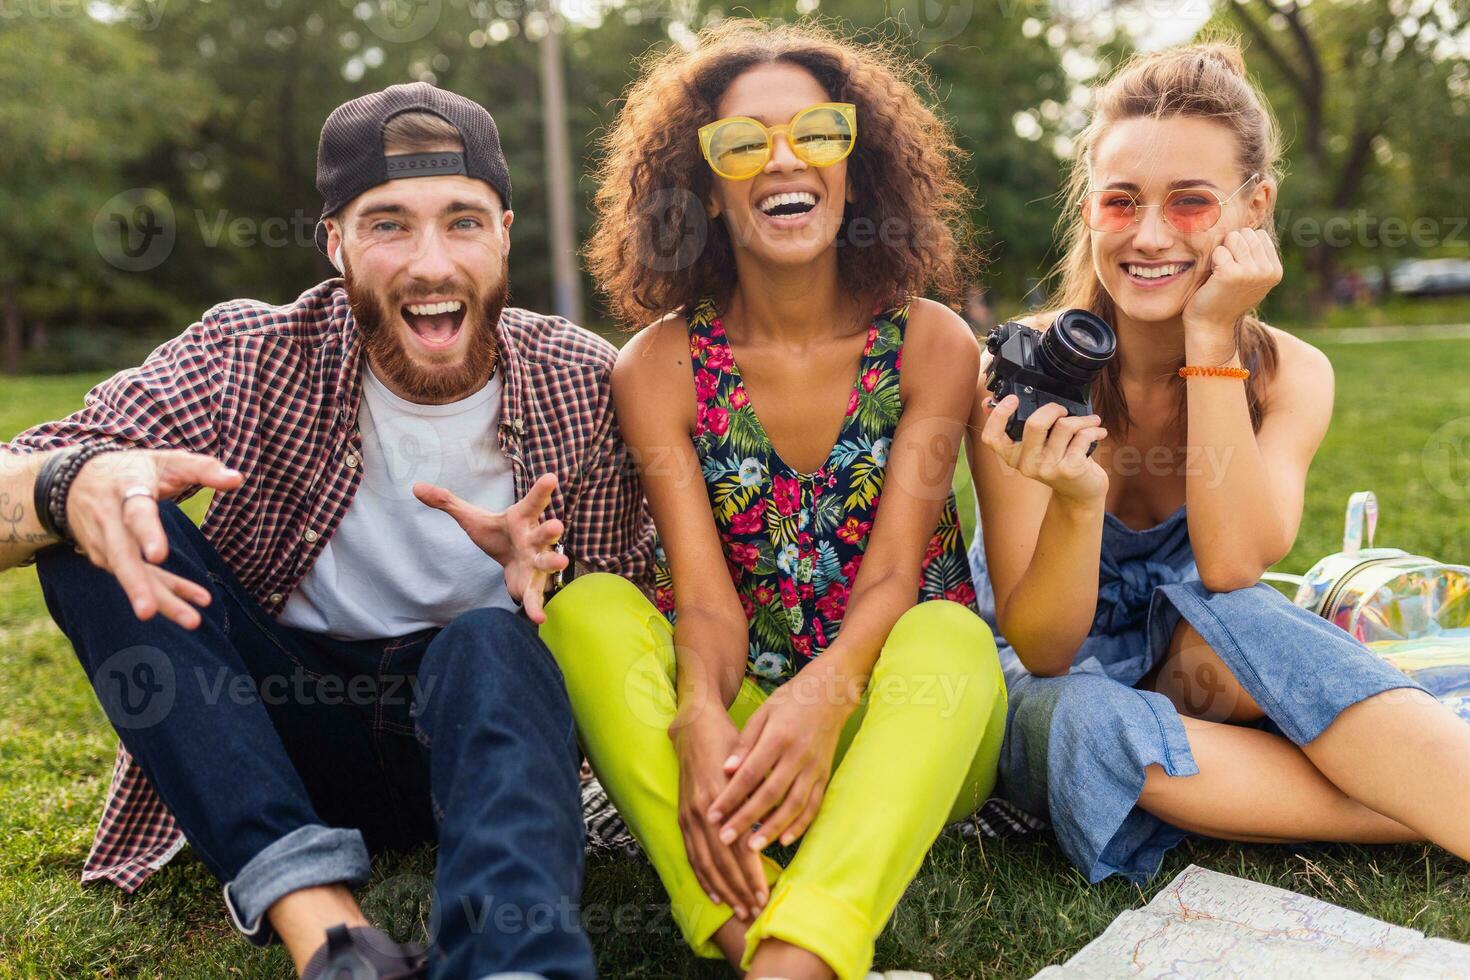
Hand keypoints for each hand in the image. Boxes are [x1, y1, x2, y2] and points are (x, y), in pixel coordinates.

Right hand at [66, 449, 244, 628]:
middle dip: (136, 584)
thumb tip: (238, 478)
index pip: (136, 514)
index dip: (146, 534)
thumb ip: (202, 468)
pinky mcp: (108, 559)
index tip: (157, 556)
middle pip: (121, 556)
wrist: (73, 479)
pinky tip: (196, 605)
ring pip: (130, 575)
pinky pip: (140, 578)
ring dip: (160, 599)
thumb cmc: (132, 469)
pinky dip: (167, 593)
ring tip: (192, 621)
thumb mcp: (165, 460)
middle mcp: (109, 521)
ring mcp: (105, 544)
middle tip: (148, 612)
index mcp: (126, 490)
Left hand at [413, 473, 568, 623]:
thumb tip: (415, 487)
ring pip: (546, 561)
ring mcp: (536, 562)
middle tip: (556, 525)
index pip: (531, 503)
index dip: (541, 490)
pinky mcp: (531, 584)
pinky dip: (536, 606)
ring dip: (553, 562)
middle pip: (544, 533)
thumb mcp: (471, 518)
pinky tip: (538, 619)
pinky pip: (534, 596)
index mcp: (521, 519)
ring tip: (560, 562)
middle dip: (551, 530)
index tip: (551, 477)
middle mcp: (533, 539)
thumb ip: (447, 502)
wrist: (513, 562)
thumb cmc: (498, 535)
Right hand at [671, 706, 768, 920]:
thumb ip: (753, 797)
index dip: (750, 875)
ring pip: (705, 863)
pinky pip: (691, 854)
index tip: (764, 896)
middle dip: (738, 890)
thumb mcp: (746, 765)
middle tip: (754, 912)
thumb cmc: (729, 742)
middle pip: (721, 862)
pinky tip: (714, 894)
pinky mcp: (682, 815)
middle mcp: (702, 812)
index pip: (737, 849)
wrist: (696, 724)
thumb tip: (763, 834)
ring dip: (722, 890)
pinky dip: (702, 877)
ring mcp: (689, 815)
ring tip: (738, 911)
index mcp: (721, 800)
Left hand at [706, 659, 855, 853]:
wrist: (830, 694)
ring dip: (773, 829)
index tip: (713, 815)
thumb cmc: (790, 701)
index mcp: (779, 737)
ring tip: (753, 849)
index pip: (751, 773)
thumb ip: (744, 743)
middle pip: (770, 794)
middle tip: (725, 840)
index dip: (731, 796)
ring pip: (794, 805)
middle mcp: (798, 755)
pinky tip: (784, 840)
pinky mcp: (825, 775)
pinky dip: (800, 825)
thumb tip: (725, 770)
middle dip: (746, 819)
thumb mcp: (762, 713)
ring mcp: (815, 767)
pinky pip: (814, 805)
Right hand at [981, 395, 1108, 504]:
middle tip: (1063, 410)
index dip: (998, 416)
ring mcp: (1047, 468)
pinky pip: (1082, 436)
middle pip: (1035, 423)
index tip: (1012, 399)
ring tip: (1090, 421)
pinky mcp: (1069, 469)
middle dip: (1054, 408)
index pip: (992, 437)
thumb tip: (989, 403)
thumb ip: (1019, 427)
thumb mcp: (1035, 448)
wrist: (1080, 494)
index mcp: (1013, 457)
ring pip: (1064, 426)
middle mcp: (1026, 464)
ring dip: (1082, 419)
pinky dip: (1093, 429)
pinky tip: (1098, 431)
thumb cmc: (1058, 464)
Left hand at [1182, 228, 1282, 340]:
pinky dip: (1212, 261)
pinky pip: (1219, 250)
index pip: (1258, 234)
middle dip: (1231, 247)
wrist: (1211, 325)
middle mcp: (1268, 270)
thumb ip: (1257, 255)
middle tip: (1226, 271)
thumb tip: (1254, 222)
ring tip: (1221, 273)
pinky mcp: (1232, 273)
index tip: (1237, 268)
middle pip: (1246, 233)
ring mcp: (1251, 272)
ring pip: (1233, 237)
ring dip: (1222, 252)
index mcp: (1275, 270)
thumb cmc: (1226, 297)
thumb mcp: (1251, 276)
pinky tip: (1214, 278)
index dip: (1241, 247)